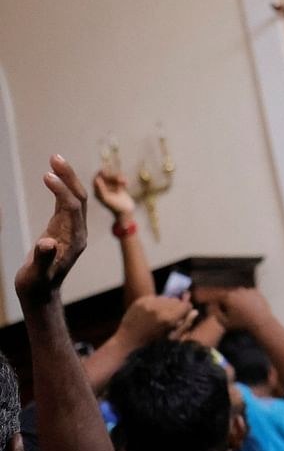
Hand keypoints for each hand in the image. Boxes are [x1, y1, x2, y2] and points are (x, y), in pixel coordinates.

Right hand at [15, 155, 88, 305]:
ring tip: (54, 159)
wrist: (42, 294)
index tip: (47, 175)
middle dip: (69, 177)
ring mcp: (72, 229)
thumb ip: (43, 258)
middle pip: (78, 198)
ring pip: (73, 199)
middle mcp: (78, 232)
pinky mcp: (63, 229)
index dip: (61, 191)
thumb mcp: (37, 274)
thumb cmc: (38, 285)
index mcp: (75, 239)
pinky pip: (65, 204)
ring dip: (66, 179)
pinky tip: (52, 177)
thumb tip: (47, 243)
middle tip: (55, 156)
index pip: (72, 208)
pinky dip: (59, 189)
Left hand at [93, 169, 134, 221]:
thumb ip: (101, 189)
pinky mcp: (119, 189)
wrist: (126, 213)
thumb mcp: (107, 198)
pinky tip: (126, 185)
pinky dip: (123, 181)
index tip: (107, 173)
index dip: (101, 174)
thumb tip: (96, 179)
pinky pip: (120, 180)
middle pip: (105, 177)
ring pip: (113, 177)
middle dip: (112, 176)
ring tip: (124, 182)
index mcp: (98, 192)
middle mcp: (103, 190)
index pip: (97, 179)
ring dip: (119, 178)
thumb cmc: (116, 207)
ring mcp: (111, 189)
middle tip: (120, 179)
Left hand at [114, 294, 196, 347]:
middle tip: (170, 318)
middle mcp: (158, 308)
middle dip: (176, 308)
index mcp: (167, 318)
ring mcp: (147, 303)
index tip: (183, 317)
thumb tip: (195, 311)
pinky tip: (151, 314)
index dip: (186, 311)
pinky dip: (156, 304)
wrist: (127, 343)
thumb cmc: (152, 345)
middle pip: (176, 300)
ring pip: (166, 298)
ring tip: (160, 316)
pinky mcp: (140, 301)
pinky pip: (155, 298)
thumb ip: (185, 324)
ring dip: (166, 305)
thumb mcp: (171, 338)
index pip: (186, 305)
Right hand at [216, 287, 272, 330]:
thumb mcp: (224, 323)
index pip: (219, 298)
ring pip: (239, 294)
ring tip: (242, 311)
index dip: (219, 305)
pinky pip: (248, 295)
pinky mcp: (256, 291)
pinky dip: (247, 299)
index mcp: (228, 296)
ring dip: (238, 300)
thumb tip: (210, 305)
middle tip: (234, 313)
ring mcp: (247, 290)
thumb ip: (214, 313)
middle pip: (229, 295)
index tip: (224, 312)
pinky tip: (249, 308)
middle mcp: (237, 290)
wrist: (261, 322)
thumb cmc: (242, 324)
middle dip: (229, 302)